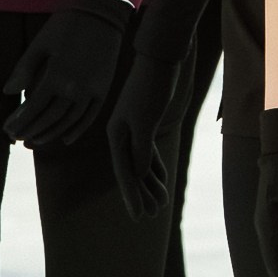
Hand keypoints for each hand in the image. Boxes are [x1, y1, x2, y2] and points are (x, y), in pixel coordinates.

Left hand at [2, 0, 132, 147]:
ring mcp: (91, 91)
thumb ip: (24, 69)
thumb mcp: (41, 43)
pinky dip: (77, 130)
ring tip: (35, 141)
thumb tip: (7, 92)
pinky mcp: (104, 90)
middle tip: (17, 138)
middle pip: (49, 119)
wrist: (102, 13)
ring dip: (50, 134)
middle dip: (31, 131)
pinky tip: (65, 139)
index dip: (20, 122)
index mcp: (56, 76)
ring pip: (68, 122)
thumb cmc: (66, 25)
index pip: (33, 108)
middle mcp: (74, 88)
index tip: (8, 130)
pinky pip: (90, 117)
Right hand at [106, 49, 184, 218]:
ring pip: (141, 163)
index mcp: (116, 134)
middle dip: (142, 194)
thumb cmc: (150, 88)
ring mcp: (134, 129)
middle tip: (154, 215)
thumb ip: (140, 149)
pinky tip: (162, 181)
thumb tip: (138, 173)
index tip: (140, 217)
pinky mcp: (147, 123)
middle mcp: (121, 134)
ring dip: (151, 184)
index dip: (132, 196)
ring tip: (161, 204)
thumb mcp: (145, 121)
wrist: (160, 59)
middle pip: (132, 171)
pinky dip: (155, 166)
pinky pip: (149, 151)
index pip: (124, 172)